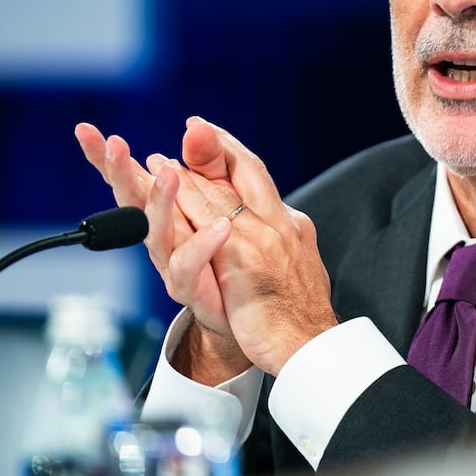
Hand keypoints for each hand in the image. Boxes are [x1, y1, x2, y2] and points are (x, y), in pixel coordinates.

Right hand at [75, 122, 249, 382]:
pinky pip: (192, 265)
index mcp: (166, 208)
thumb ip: (209, 160)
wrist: (249, 312)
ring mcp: (173, 261)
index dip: (107, 156)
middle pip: (133, 199)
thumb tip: (196, 123)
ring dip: (161, 200)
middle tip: (113, 144)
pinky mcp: (192, 287)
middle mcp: (162, 234)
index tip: (86, 131)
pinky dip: (204, 245)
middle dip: (118, 171)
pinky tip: (219, 228)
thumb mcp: (224, 194)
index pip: (132, 175)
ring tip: (169, 172)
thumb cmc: (230, 251)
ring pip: (158, 230)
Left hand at [171, 117, 338, 374]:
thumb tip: (253, 223)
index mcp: (290, 225)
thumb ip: (274, 238)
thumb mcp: (292, 263)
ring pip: (221, 197)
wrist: (313, 347)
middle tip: (191, 128)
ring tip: (163, 160)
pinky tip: (171, 194)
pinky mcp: (247, 264)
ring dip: (190, 175)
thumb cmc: (297, 313)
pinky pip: (212, 228)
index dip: (231, 151)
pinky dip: (190, 205)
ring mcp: (264, 242)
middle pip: (246, 174)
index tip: (206, 131)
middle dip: (215, 148)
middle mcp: (280, 226)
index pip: (259, 176)